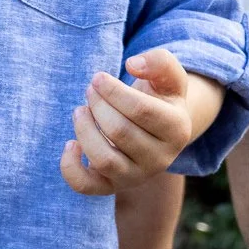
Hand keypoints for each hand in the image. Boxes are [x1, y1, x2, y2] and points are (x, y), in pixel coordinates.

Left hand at [60, 49, 197, 195]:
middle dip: (98, 105)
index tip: (98, 78)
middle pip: (120, 131)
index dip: (113, 91)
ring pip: (104, 159)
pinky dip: (70, 167)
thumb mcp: (167, 76)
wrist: (154, 129)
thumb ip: (159, 62)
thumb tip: (133, 64)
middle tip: (90, 90)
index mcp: (177, 129)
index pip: (141, 110)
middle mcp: (161, 159)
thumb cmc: (158, 97)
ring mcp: (136, 176)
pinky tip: (70, 144)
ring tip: (80, 111)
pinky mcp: (111, 187)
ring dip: (84, 130)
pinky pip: (86, 186)